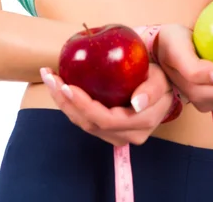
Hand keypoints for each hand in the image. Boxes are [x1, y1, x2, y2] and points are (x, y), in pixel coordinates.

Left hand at [40, 63, 173, 145]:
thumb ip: (151, 91)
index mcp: (140, 123)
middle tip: (51, 77)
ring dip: (62, 101)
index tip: (67, 86)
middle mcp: (126, 135)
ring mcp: (115, 134)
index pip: (105, 119)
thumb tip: (137, 103)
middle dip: (65, 101)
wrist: (162, 87)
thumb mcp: (160, 79)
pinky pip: (84, 118)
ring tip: (49, 78)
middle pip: (89, 123)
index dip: (84, 105)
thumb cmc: (160, 78)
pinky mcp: (106, 128)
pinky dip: (69, 102)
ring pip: (82, 122)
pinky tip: (58, 85)